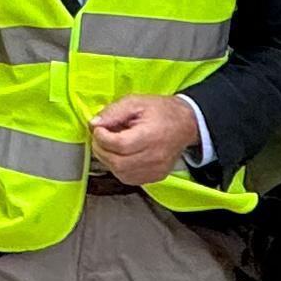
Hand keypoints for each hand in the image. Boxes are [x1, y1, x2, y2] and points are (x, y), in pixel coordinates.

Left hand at [86, 94, 201, 187]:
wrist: (186, 124)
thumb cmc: (161, 111)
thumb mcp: (136, 102)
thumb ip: (113, 112)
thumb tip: (94, 124)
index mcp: (151, 136)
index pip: (119, 145)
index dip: (102, 138)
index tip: (98, 129)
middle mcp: (155, 157)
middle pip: (118, 163)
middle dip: (101, 150)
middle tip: (99, 138)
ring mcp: (156, 170)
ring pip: (121, 173)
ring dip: (108, 160)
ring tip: (110, 146)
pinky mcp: (156, 177)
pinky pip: (129, 178)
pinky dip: (119, 168)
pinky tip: (120, 155)